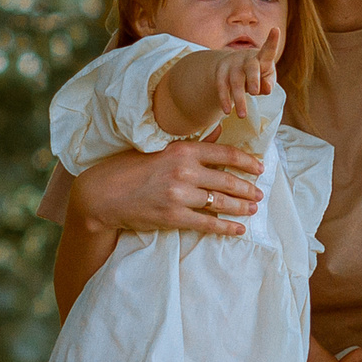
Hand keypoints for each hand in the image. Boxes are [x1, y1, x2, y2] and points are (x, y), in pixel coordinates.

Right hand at [68, 140, 264, 239]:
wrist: (102, 194)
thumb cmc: (129, 168)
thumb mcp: (160, 149)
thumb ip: (191, 144)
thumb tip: (218, 132)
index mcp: (182, 151)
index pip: (225, 155)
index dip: (247, 162)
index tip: (259, 168)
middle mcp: (184, 171)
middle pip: (228, 181)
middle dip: (248, 188)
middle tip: (259, 193)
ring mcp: (179, 195)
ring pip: (221, 203)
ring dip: (241, 207)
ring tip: (253, 209)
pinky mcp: (173, 217)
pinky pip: (208, 224)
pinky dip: (226, 228)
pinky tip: (239, 229)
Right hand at [211, 26, 281, 119]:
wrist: (235, 68)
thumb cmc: (258, 74)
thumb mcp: (266, 78)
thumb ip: (268, 84)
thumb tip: (266, 89)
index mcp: (262, 57)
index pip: (268, 50)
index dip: (272, 41)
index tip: (275, 29)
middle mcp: (246, 58)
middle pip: (250, 67)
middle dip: (253, 79)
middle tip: (255, 92)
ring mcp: (232, 65)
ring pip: (235, 81)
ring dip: (238, 98)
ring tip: (242, 116)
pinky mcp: (221, 73)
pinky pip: (221, 86)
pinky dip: (224, 99)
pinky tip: (227, 111)